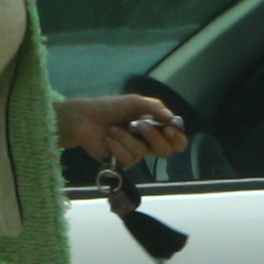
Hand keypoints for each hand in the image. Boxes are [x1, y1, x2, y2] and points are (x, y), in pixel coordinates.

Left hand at [63, 91, 187, 171]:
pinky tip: (108, 139)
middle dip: (154, 137)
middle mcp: (148, 142)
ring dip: (125, 137)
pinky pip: (128, 159)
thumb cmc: (111, 107)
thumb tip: (170, 117)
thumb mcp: (135, 102)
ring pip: (141, 152)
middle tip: (141, 125)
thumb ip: (154, 107)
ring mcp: (135, 153)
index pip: (176, 140)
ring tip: (113, 128)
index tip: (169, 129)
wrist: (86, 118)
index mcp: (155, 128)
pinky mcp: (122, 161)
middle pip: (166, 151)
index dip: (177, 138)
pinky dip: (117, 146)